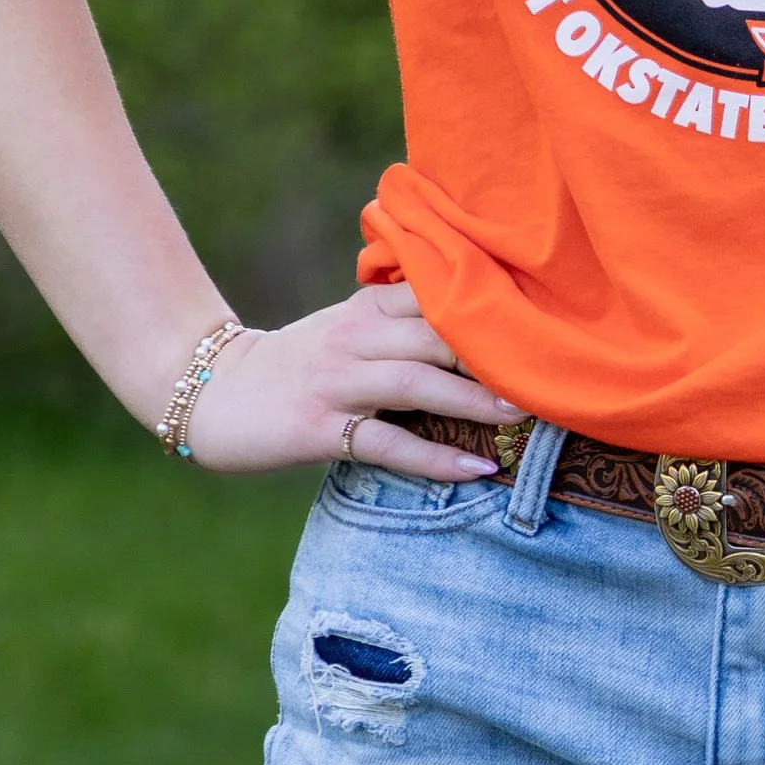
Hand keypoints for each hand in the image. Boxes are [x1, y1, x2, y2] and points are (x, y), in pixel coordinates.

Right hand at [177, 284, 523, 481]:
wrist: (212, 390)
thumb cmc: (297, 363)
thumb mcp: (350, 327)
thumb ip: (405, 320)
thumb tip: (483, 326)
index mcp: (369, 306)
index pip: (443, 296)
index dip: (496, 309)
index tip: (549, 325)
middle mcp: (357, 336)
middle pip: (441, 336)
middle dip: (498, 356)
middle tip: (552, 376)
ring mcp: (338, 381)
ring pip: (420, 384)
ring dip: (476, 401)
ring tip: (523, 417)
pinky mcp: (320, 426)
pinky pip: (387, 443)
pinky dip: (434, 458)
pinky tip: (475, 468)